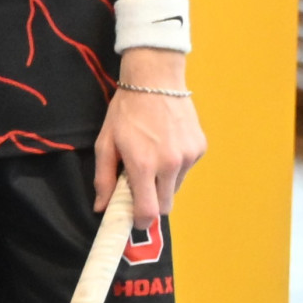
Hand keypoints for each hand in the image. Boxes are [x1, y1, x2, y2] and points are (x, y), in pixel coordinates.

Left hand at [94, 52, 204, 228]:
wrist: (156, 81)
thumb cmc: (125, 113)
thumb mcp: (106, 144)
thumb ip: (104, 179)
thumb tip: (102, 207)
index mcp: (144, 165)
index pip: (148, 211)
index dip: (140, 220)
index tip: (132, 220)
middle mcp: (171, 164)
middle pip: (165, 205)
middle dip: (151, 203)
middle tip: (138, 188)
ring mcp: (189, 157)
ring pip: (176, 187)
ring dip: (163, 183)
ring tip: (151, 158)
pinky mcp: (200, 148)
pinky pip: (185, 170)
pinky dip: (174, 167)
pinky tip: (165, 146)